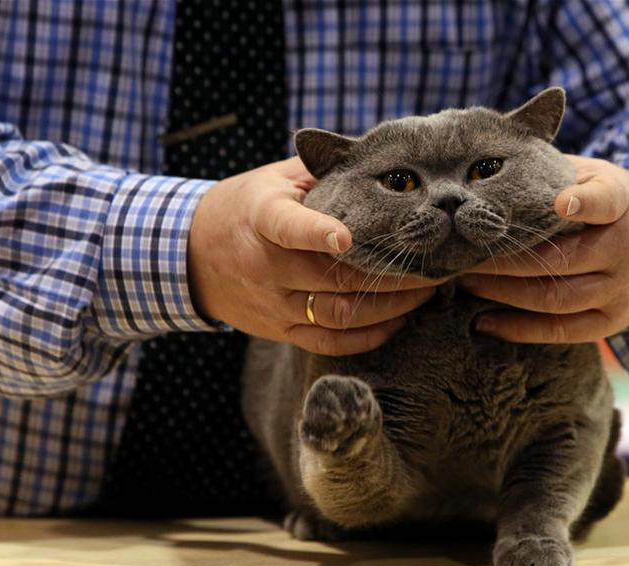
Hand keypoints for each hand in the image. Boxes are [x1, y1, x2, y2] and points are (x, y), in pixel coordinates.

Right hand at [188, 157, 441, 354]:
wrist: (192, 255)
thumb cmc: (246, 207)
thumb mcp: (274, 178)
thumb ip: (322, 171)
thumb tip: (382, 159)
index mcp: (261, 218)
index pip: (287, 226)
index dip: (316, 231)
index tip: (348, 236)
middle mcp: (265, 266)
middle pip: (335, 278)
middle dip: (392, 275)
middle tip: (436, 265)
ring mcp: (272, 303)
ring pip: (338, 314)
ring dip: (390, 307)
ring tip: (426, 291)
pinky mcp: (279, 329)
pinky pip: (328, 342)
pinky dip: (367, 337)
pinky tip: (397, 321)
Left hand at [458, 156, 628, 342]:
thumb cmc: (605, 200)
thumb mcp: (591, 174)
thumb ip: (552, 175)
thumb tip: (484, 172)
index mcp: (622, 204)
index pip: (606, 202)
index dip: (584, 203)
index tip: (559, 202)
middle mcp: (625, 250)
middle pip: (558, 260)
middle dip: (501, 261)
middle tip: (461, 255)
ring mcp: (621, 290)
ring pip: (554, 299)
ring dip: (501, 294)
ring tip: (463, 282)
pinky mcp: (612, 321)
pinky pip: (560, 330)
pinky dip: (518, 329)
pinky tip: (483, 321)